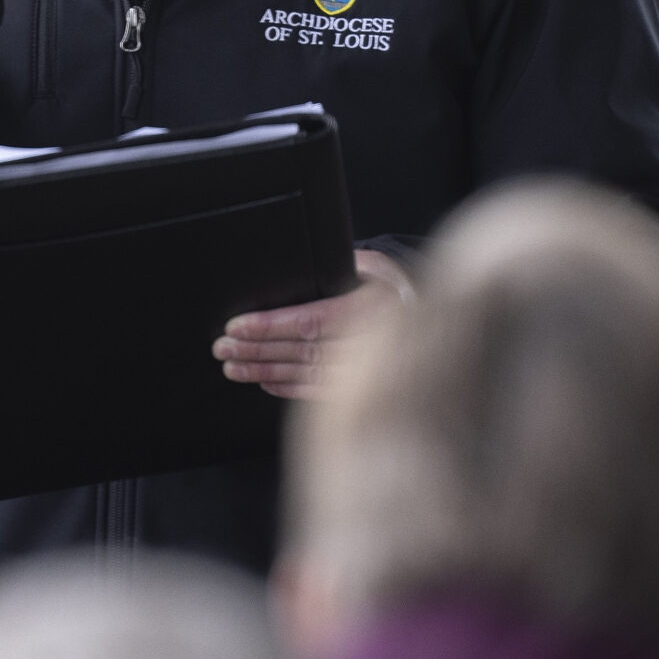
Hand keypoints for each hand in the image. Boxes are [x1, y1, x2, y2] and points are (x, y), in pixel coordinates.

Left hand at [214, 249, 412, 400]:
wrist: (436, 319)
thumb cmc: (395, 288)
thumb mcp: (374, 266)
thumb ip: (339, 268)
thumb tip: (296, 269)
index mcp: (373, 309)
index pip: (311, 321)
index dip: (270, 325)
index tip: (237, 326)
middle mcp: (371, 344)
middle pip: (303, 350)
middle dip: (257, 350)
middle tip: (223, 348)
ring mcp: (368, 372)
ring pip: (306, 373)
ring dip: (265, 371)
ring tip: (233, 367)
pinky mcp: (363, 390)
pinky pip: (319, 391)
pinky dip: (288, 387)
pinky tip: (264, 382)